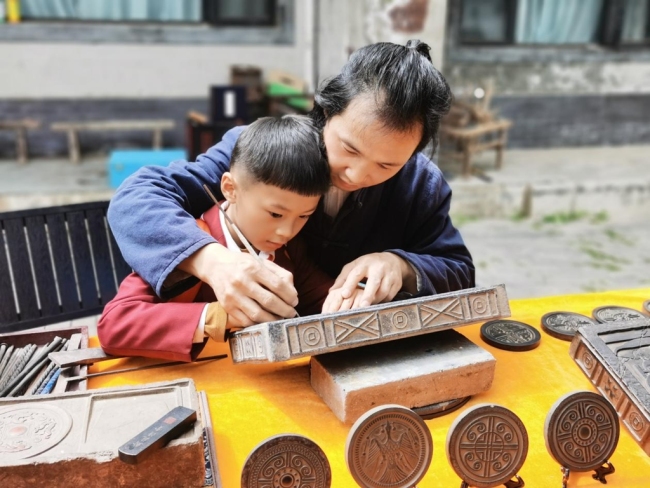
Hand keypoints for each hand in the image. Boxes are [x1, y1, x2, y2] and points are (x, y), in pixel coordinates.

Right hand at [180, 243, 298, 326]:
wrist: (215, 265)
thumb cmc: (243, 264)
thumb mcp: (260, 261)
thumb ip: (278, 273)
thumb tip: (292, 292)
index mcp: (253, 267)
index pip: (277, 284)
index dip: (289, 295)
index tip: (295, 301)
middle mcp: (242, 281)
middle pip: (269, 301)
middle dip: (284, 310)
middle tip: (291, 313)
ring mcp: (233, 295)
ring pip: (257, 314)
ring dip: (273, 319)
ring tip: (280, 318)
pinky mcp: (227, 306)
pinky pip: (246, 320)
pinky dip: (258, 323)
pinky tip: (265, 320)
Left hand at [321, 252, 415, 312]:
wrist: (392, 260)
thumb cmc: (368, 265)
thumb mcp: (354, 267)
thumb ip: (343, 278)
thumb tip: (331, 292)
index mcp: (365, 263)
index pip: (357, 273)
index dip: (350, 284)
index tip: (344, 294)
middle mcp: (379, 268)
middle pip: (374, 282)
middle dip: (368, 295)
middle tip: (362, 306)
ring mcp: (390, 275)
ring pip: (383, 291)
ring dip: (374, 301)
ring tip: (366, 307)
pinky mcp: (397, 283)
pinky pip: (390, 296)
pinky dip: (382, 301)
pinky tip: (376, 303)